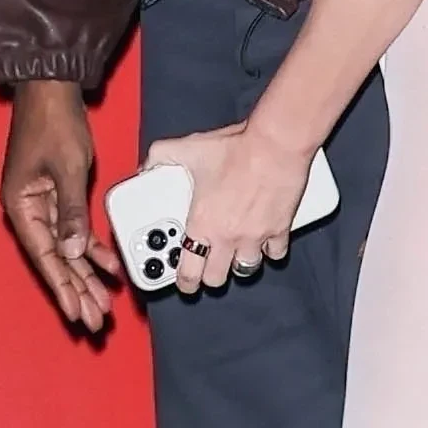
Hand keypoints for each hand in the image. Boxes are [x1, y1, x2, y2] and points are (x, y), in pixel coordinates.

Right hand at [2, 81, 119, 332]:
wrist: (51, 88)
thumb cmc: (54, 123)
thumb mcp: (68, 168)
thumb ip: (71, 212)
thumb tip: (74, 252)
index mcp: (20, 206)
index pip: (45, 256)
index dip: (62, 287)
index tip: (77, 313)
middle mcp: (28, 211)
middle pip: (56, 260)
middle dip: (77, 291)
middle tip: (95, 322)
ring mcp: (43, 204)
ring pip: (68, 249)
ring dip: (86, 276)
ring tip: (104, 305)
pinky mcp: (58, 195)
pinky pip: (75, 230)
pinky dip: (92, 248)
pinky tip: (109, 268)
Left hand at [140, 121, 310, 293]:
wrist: (275, 144)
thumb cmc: (235, 147)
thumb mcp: (188, 148)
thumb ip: (161, 156)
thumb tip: (147, 165)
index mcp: (202, 224)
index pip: (189, 271)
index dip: (184, 283)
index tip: (184, 283)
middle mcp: (227, 236)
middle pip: (217, 279)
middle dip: (210, 276)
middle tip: (207, 266)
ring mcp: (255, 237)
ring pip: (246, 269)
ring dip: (238, 264)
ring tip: (233, 254)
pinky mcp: (280, 229)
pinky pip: (275, 253)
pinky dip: (270, 250)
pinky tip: (264, 242)